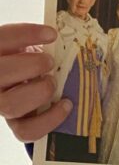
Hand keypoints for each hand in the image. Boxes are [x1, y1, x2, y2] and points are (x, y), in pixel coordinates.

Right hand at [0, 23, 71, 141]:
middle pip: (0, 73)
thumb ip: (40, 42)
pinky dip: (49, 119)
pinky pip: (25, 131)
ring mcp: (1, 104)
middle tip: (50, 62)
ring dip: (38, 92)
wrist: (28, 82)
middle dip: (31, 66)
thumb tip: (67, 35)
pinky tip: (65, 105)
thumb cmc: (32, 59)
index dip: (26, 34)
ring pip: (9, 105)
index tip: (52, 34)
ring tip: (53, 82)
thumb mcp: (32, 45)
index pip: (3, 39)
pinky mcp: (16, 124)